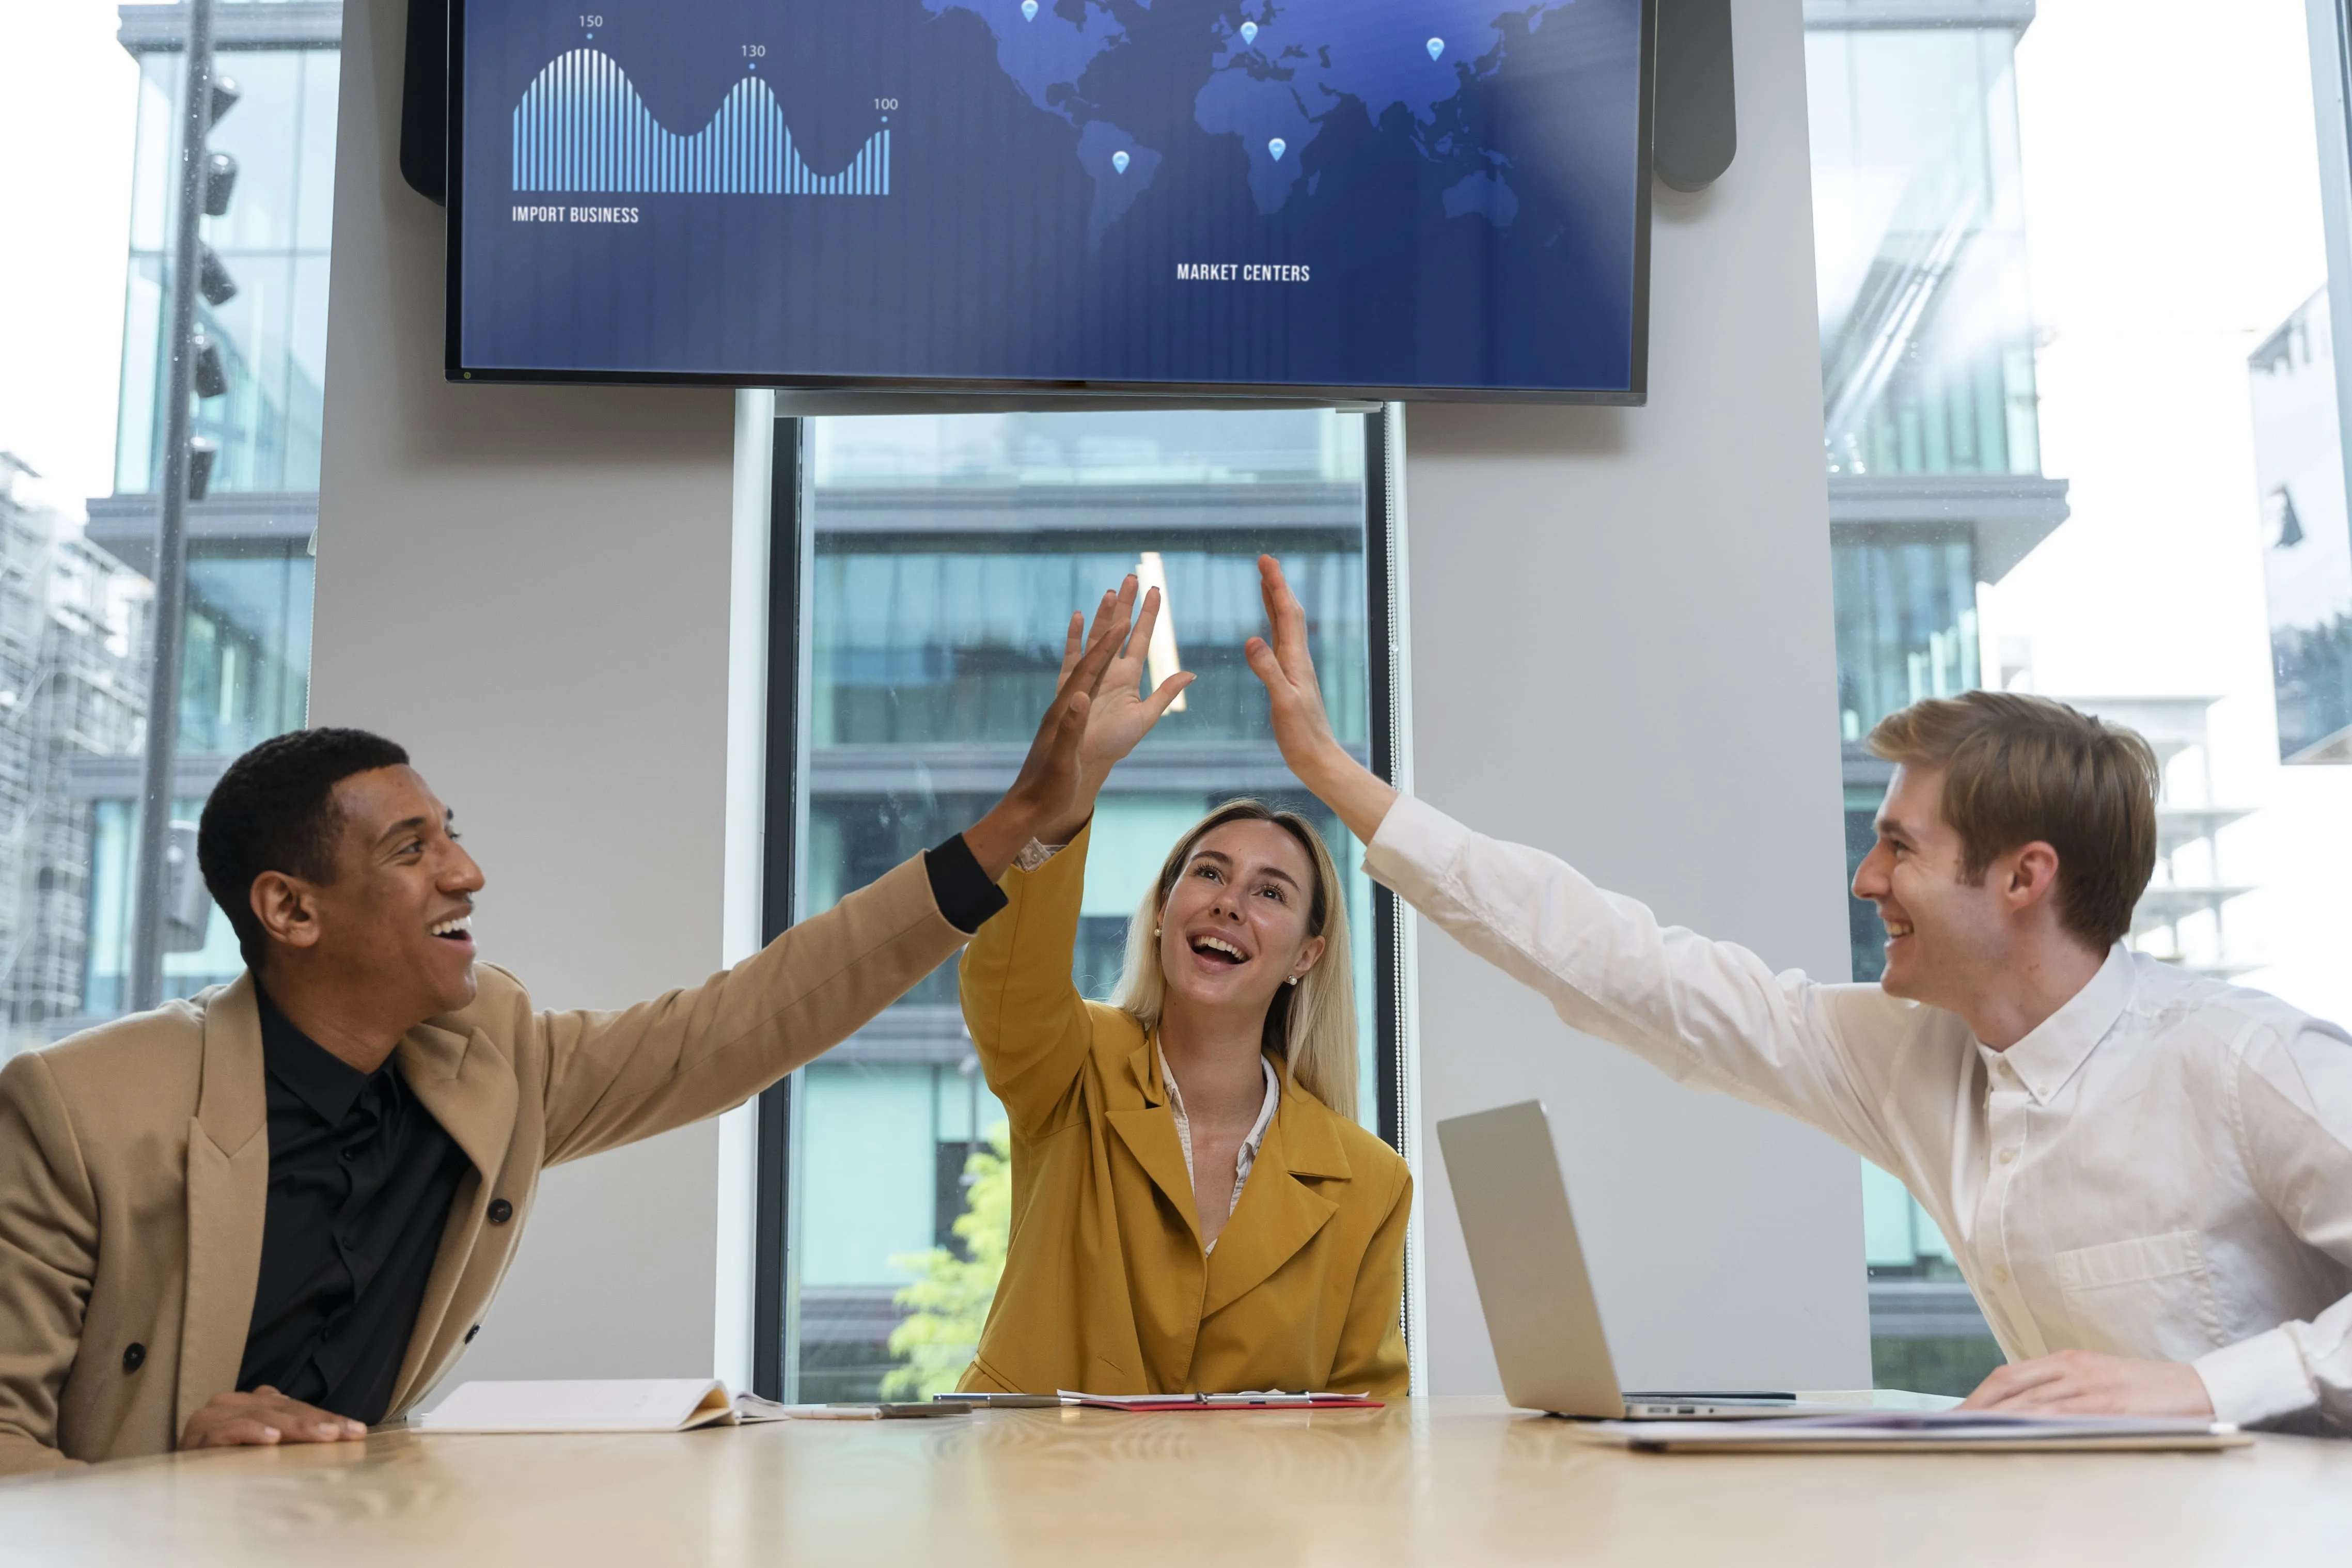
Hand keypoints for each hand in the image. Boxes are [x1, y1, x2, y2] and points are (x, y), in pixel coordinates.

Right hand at [180, 1386, 367, 1450]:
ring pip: (261, 1415)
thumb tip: (339, 1436)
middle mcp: (234, 1403)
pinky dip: (250, 1433)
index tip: (357, 1432)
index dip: (328, 1418)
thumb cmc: (227, 1465)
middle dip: (318, 1422)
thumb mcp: (265, 1449)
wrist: (179, 1481)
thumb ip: (290, 1437)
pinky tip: (271, 1439)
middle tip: (345, 1433)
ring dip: (294, 1426)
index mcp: (254, 1402)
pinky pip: (227, 1431)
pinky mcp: (197, 1435)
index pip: (297, 1407)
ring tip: (321, 1435)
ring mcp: (214, 1416)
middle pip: (283, 1409)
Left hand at [962, 577, 1139, 878]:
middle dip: (1110, 618)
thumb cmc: (1051, 785)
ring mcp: (1065, 702)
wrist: (1030, 801)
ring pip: (1086, 653)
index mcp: (1068, 707)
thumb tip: (1080, 696)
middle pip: (1091, 648)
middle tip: (1125, 585)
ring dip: (1101, 624)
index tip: (1126, 618)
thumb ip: (1072, 727)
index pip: (1091, 666)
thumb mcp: (1064, 760)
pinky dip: (1080, 646)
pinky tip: (1082, 630)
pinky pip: (1074, 670)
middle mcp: (1066, 697)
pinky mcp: (1064, 710)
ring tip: (1111, 595)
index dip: (1109, 642)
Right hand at [1054, 581, 1192, 815]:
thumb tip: (1191, 672)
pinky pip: (1071, 656)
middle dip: (1125, 604)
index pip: (1140, 639)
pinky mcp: (1067, 685)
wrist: (1083, 765)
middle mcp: (1108, 671)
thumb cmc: (1113, 745)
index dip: (1148, 615)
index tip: (1155, 590)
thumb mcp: (1145, 718)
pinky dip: (1075, 637)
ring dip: (1104, 614)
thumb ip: (1165, 693)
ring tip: (1111, 591)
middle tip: (1132, 576)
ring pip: (1097, 637)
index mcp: (1127, 677)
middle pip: (1117, 630)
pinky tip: (1079, 616)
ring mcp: (1087, 675)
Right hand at [1244, 554, 1397, 844]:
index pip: (1286, 613)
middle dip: (1276, 585)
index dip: (1276, 585)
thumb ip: (1268, 671)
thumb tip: (1252, 639)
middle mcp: (1298, 659)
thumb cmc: (1302, 736)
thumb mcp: (1281, 703)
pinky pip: (1280, 644)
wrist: (1317, 758)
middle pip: (1288, 613)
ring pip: (1285, 627)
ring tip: (1265, 584)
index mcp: (1296, 660)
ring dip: (1275, 602)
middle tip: (1264, 561)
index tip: (1266, 561)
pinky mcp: (1290, 680)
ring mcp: (1295, 669)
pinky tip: (1266, 629)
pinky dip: (1273, 627)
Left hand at [1957, 1349, 2214, 1417]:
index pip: (2009, 1376)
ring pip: (2028, 1401)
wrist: (2199, 1389)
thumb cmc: (2148, 1390)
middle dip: (1976, 1407)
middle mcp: (2072, 1367)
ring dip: (1994, 1418)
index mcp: (2068, 1359)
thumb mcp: (2099, 1380)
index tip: (1957, 1413)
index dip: (1979, 1395)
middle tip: (1949, 1427)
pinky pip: (2059, 1413)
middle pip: (2009, 1386)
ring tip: (1969, 1434)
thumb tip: (2025, 1411)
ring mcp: (2088, 1384)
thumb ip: (2065, 1390)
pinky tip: (2011, 1434)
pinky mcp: (2106, 1403)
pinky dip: (2030, 1423)